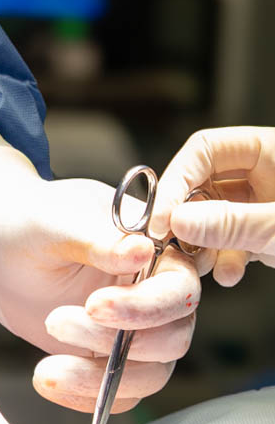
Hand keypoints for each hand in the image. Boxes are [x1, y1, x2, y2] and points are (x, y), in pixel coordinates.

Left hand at [0, 127, 199, 411]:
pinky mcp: (112, 358)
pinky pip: (120, 393)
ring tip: (46, 369)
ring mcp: (137, 329)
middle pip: (173, 336)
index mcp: (153, 247)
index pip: (178, 287)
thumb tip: (141, 250)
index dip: (144, 305)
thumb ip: (94, 237)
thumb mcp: (50, 222)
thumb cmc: (23, 221)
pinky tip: (48, 379)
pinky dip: (88, 395)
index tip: (93, 304)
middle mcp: (155, 291)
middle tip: (56, 323)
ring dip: (101, 378)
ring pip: (151, 373)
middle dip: (118, 339)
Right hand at [151, 126, 274, 287]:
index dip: (176, 179)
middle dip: (186, 217)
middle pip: (203, 183)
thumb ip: (233, 222)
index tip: (159, 218)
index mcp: (267, 148)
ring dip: (202, 243)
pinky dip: (226, 259)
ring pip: (214, 217)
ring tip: (198, 264)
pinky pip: (234, 241)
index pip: (203, 149)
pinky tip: (228, 274)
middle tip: (168, 243)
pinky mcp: (267, 234)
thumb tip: (177, 221)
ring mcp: (263, 204)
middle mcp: (262, 172)